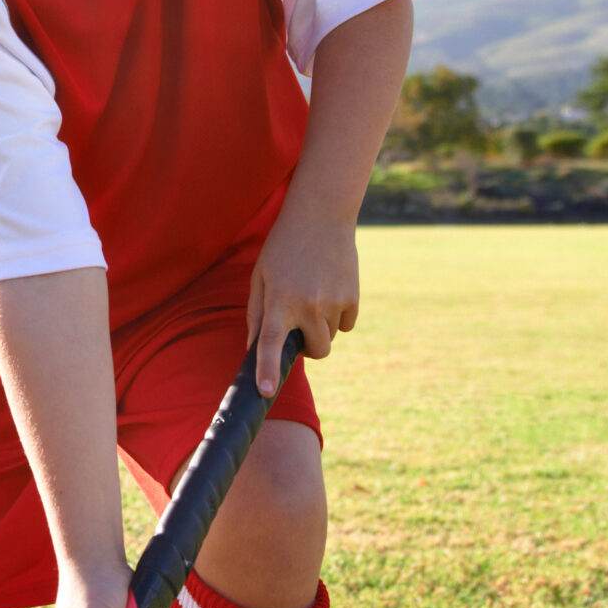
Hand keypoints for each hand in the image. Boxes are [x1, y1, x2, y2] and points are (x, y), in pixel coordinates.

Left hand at [247, 203, 359, 396]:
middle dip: (309, 347)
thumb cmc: (283, 247)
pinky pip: (348, 324)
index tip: (267, 392)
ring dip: (323, 328)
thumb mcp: (261, 276)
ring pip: (331, 338)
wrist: (322, 215)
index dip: (268, 369)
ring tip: (314, 295)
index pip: (271, 343)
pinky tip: (331, 289)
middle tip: (301, 324)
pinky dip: (340, 315)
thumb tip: (254, 348)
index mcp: (279, 300)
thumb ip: (257, 314)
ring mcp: (334, 301)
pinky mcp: (353, 296)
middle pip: (316, 352)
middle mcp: (308, 305)